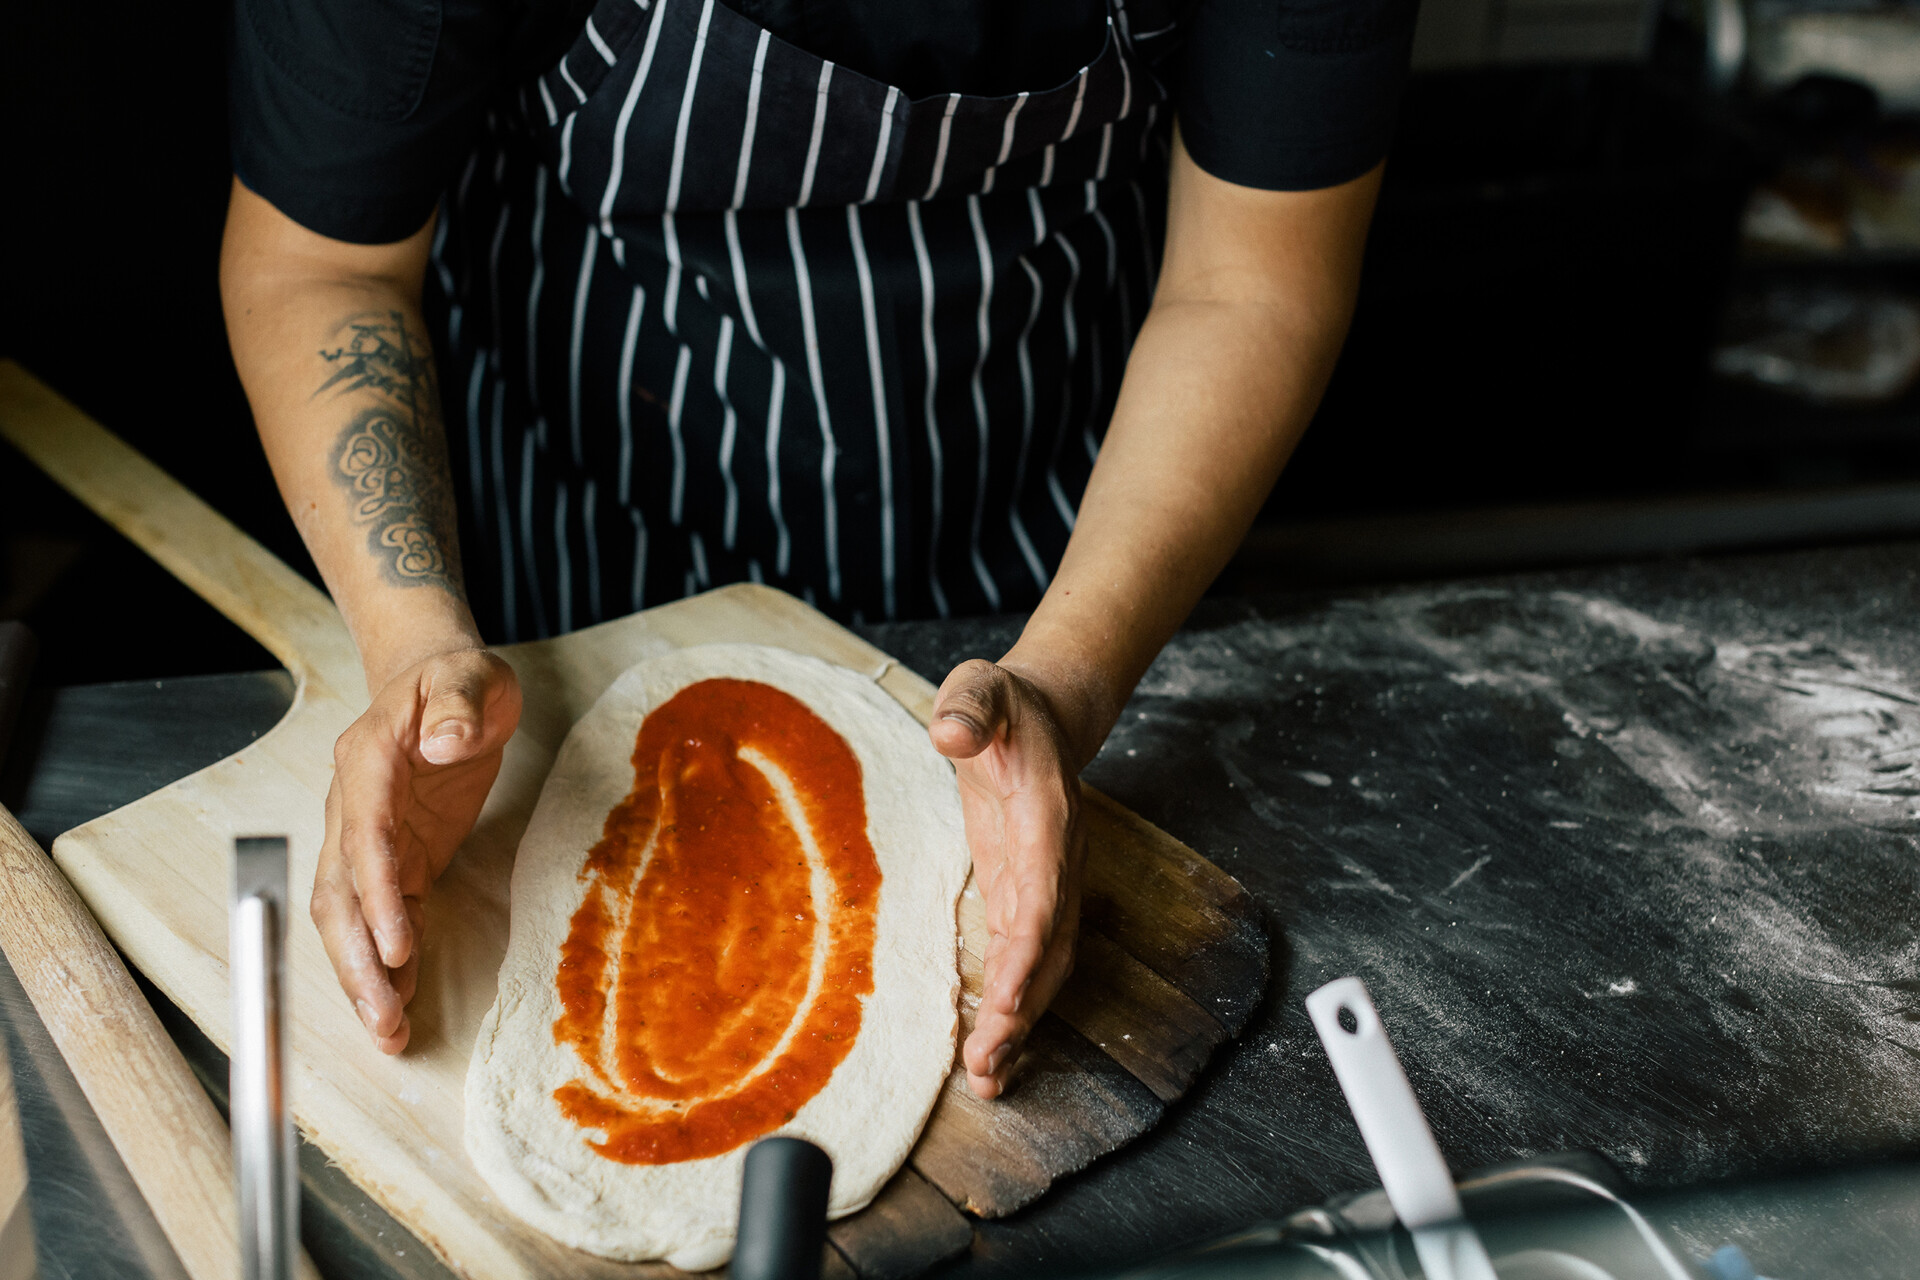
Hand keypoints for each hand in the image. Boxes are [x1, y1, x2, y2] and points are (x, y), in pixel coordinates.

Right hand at [312, 647, 520, 1052]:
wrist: (443, 681)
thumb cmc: (458, 678)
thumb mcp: (470, 677)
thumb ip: (456, 705)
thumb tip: (443, 741)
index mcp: (368, 764)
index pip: (364, 840)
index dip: (376, 896)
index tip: (395, 948)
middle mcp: (355, 809)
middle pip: (342, 895)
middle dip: (358, 962)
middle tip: (384, 1020)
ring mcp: (371, 837)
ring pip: (352, 917)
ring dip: (366, 975)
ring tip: (389, 1033)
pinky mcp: (400, 856)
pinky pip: (387, 915)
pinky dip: (392, 959)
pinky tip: (402, 1001)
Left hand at [930, 658, 1090, 1098]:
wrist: (1040, 714)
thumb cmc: (1004, 704)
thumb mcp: (981, 688)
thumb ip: (969, 708)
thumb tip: (952, 733)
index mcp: (1047, 818)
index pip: (1044, 893)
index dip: (1030, 949)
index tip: (1011, 1000)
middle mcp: (1056, 862)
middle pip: (1050, 948)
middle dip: (1024, 1010)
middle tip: (988, 1066)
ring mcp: (1045, 884)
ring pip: (1044, 967)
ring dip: (1021, 1025)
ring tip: (989, 1082)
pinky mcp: (1025, 896)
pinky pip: (1025, 961)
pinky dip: (1012, 1008)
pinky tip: (990, 1052)